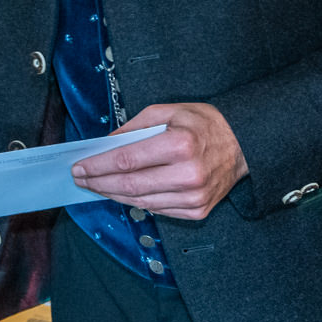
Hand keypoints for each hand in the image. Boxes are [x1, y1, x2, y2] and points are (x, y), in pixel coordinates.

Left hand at [70, 103, 247, 220]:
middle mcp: (188, 174)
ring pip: (141, 201)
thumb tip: (106, 144)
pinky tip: (122, 193)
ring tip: (96, 186)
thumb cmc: (203, 124)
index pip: (127, 160)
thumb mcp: (168, 111)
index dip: (98, 166)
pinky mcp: (198, 210)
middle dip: (99, 182)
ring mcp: (194, 197)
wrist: (243, 145)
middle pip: (130, 185)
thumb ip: (134, 126)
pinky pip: (157, 209)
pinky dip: (136, 201)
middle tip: (80, 179)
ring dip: (113, 195)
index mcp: (180, 144)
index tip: (79, 166)